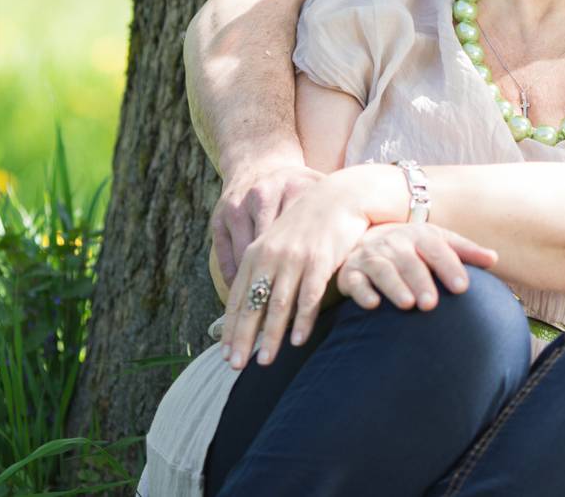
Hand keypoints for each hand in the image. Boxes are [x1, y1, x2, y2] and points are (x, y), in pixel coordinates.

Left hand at [220, 171, 371, 368]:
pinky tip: (297, 341)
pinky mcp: (320, 260)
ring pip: (278, 305)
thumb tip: (252, 304)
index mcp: (256, 253)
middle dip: (243, 338)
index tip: (225, 353)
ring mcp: (296, 258)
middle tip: (236, 367)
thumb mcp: (278, 242)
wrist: (339, 197)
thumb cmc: (308, 225)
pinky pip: (308, 297)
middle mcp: (272, 256)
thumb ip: (264, 269)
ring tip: (264, 362)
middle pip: (253, 304)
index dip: (230, 327)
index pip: (238, 296)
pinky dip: (302, 321)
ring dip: (270, 336)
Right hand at [336, 223, 497, 311]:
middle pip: (409, 261)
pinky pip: (354, 281)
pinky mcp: (351, 272)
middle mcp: (394, 243)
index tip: (462, 287)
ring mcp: (371, 256)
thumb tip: (494, 259)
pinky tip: (372, 305)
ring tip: (407, 304)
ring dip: (394, 286)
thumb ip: (466, 251)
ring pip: (382, 269)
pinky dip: (362, 292)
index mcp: (419, 235)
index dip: (449, 266)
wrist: (368, 240)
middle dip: (421, 282)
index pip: (437, 248)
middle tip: (431, 304)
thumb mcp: (439, 242)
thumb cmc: (413, 248)